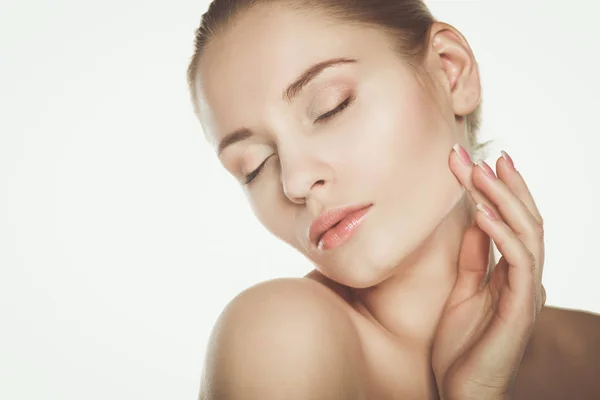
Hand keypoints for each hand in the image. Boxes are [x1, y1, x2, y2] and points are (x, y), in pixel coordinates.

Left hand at [431, 145, 545, 399]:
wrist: (463, 392)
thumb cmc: (462, 345)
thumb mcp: (464, 291)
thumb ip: (474, 257)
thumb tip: (474, 219)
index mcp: (511, 273)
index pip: (512, 222)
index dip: (501, 190)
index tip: (482, 161)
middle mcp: (525, 278)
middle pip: (524, 220)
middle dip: (503, 185)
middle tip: (481, 154)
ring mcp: (526, 293)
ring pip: (527, 234)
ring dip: (503, 200)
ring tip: (479, 173)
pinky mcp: (520, 310)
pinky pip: (517, 264)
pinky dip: (502, 235)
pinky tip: (481, 213)